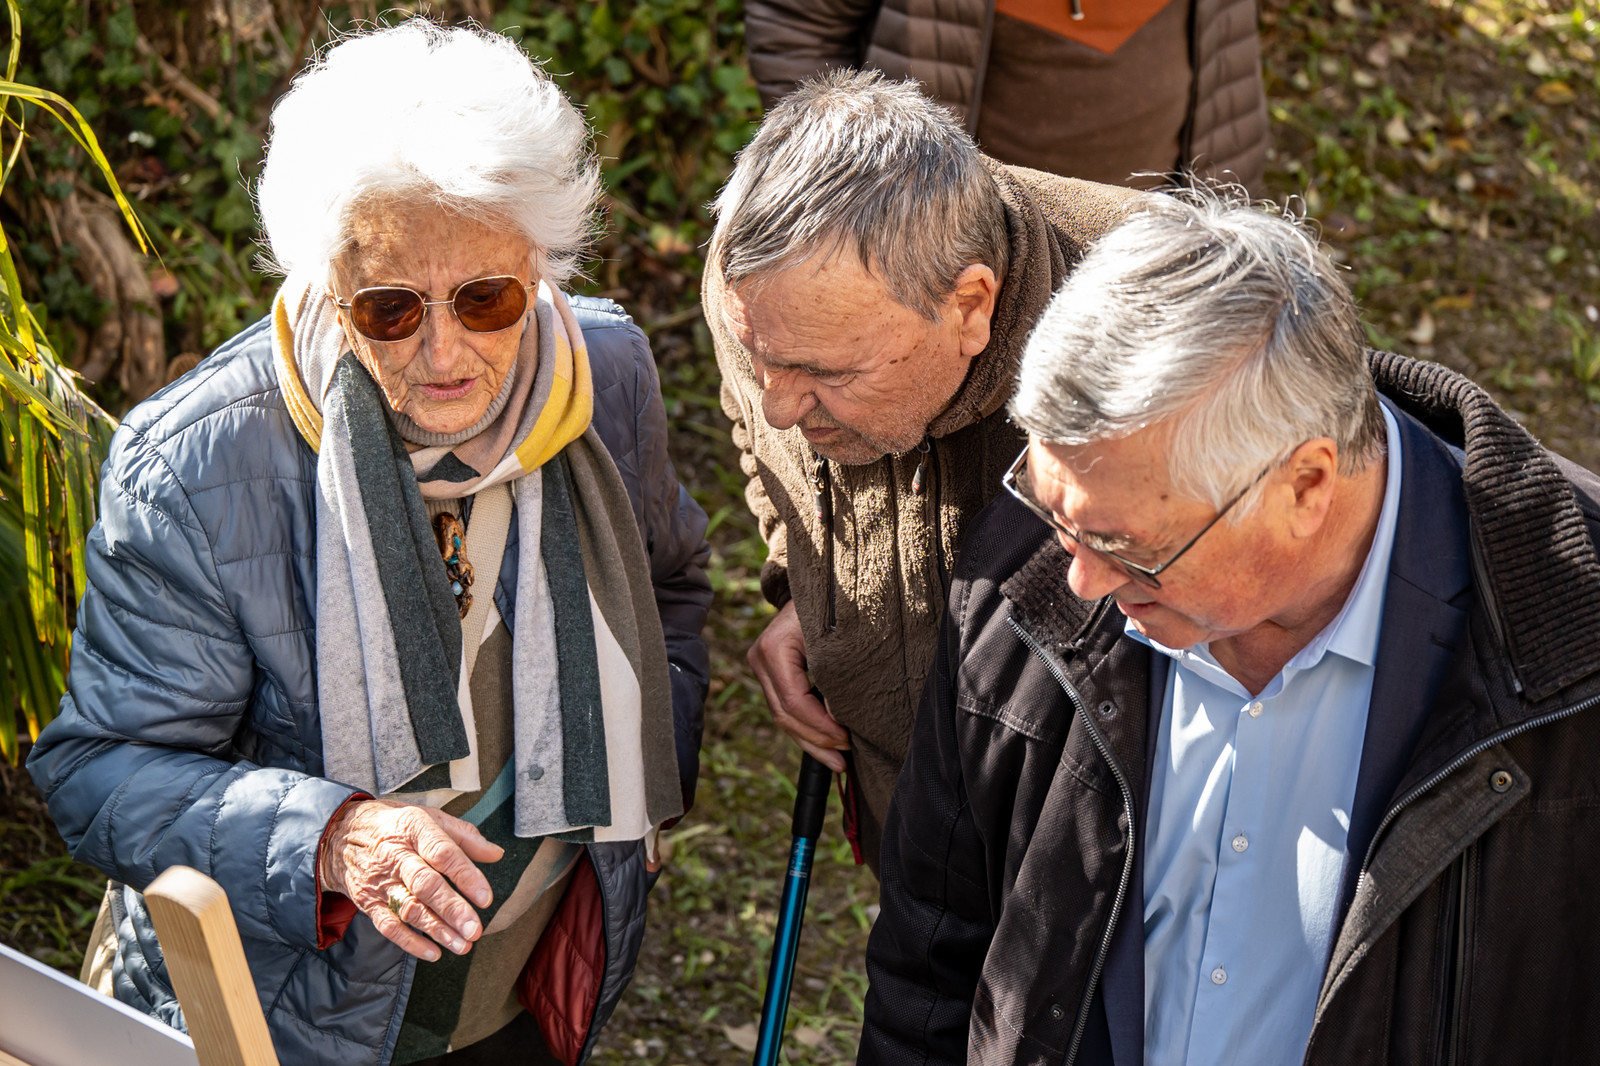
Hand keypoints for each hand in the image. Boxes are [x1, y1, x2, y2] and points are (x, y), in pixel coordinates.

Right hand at [320, 799, 503, 960]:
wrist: (341, 834)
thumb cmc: (396, 825)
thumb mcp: (429, 817)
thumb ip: (464, 836)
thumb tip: (496, 853)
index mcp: (414, 828)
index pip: (442, 853)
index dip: (465, 876)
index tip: (485, 897)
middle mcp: (395, 855)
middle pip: (425, 884)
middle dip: (452, 909)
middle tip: (475, 929)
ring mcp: (380, 880)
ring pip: (409, 909)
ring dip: (437, 930)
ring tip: (463, 945)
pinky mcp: (367, 901)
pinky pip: (388, 926)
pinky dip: (410, 942)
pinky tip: (433, 952)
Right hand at [748, 600, 848, 771]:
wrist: (820, 583)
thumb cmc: (835, 603)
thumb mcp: (838, 634)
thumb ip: (839, 673)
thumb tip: (840, 716)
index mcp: (774, 648)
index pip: (794, 701)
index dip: (820, 727)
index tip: (847, 741)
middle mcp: (760, 659)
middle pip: (784, 715)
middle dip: (816, 742)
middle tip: (844, 760)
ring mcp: (761, 667)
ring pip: (782, 717)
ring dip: (811, 742)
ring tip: (838, 762)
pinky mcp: (770, 674)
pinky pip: (786, 709)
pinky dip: (807, 729)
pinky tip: (827, 745)